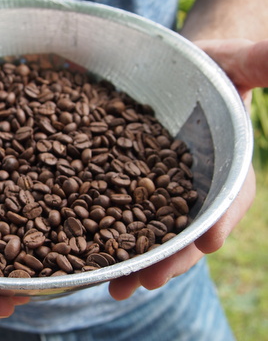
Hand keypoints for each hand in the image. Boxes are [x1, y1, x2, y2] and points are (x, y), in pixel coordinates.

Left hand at [109, 38, 263, 299]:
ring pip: (156, 237)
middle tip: (147, 281)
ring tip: (116, 286)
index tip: (209, 241)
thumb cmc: (208, 70)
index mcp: (228, 166)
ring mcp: (167, 198)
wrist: (176, 77)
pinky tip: (95, 264)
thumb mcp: (232, 62)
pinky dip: (113, 244)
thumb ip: (256, 63)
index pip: (228, 198)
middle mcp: (199, 191)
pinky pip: (126, 222)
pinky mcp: (137, 195)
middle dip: (171, 257)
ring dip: (138, 264)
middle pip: (188, 231)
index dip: (220, 217)